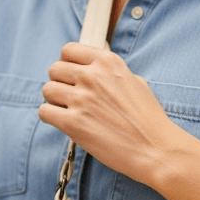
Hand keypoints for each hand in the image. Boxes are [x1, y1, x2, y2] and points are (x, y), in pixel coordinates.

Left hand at [39, 42, 181, 185]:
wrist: (155, 148)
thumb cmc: (148, 119)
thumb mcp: (135, 82)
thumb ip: (111, 74)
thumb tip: (94, 71)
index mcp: (108, 62)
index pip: (69, 50)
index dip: (66, 63)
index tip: (70, 74)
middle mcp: (92, 76)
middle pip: (54, 69)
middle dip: (59, 82)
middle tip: (68, 95)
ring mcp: (81, 99)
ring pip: (47, 90)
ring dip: (54, 100)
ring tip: (67, 110)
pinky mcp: (73, 123)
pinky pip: (44, 112)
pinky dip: (50, 117)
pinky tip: (63, 122)